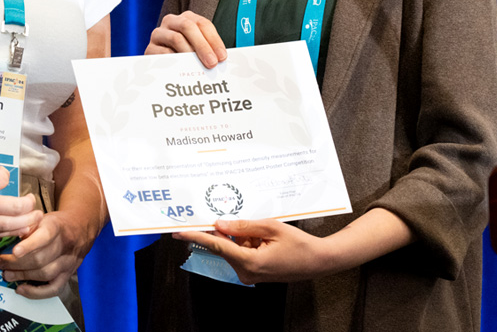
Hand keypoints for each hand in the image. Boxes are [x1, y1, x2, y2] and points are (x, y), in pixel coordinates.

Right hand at [0, 165, 41, 239]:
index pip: (3, 181)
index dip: (5, 176)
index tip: (4, 175)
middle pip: (12, 209)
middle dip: (27, 208)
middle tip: (35, 205)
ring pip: (3, 227)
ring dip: (21, 225)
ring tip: (32, 223)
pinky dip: (0, 235)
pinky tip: (9, 233)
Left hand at [0, 210, 92, 296]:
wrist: (79, 229)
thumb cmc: (55, 224)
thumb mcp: (42, 217)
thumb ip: (27, 224)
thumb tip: (8, 234)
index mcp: (57, 227)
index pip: (45, 236)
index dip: (29, 245)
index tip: (15, 251)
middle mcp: (65, 246)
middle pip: (41, 259)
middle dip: (17, 264)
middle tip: (1, 263)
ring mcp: (68, 263)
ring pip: (46, 274)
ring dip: (23, 276)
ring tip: (7, 274)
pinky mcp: (68, 275)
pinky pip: (54, 289)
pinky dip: (36, 292)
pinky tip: (21, 289)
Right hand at [146, 11, 227, 68]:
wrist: (162, 65)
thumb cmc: (187, 55)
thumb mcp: (198, 48)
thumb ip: (209, 50)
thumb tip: (220, 59)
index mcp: (186, 18)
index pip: (202, 23)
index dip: (214, 40)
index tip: (222, 57)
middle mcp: (171, 21)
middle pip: (188, 26)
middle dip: (202, 45)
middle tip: (212, 63)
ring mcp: (158, 33)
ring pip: (176, 38)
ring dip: (190, 53)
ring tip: (198, 67)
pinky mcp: (149, 48)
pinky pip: (163, 53)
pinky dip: (175, 60)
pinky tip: (182, 69)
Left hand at [174, 218, 335, 284]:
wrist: (318, 261)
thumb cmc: (299, 245)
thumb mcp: (270, 227)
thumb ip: (242, 226)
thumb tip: (219, 225)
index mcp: (249, 262)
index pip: (217, 246)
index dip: (197, 236)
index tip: (179, 232)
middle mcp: (246, 272)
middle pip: (225, 246)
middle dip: (232, 231)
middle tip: (246, 221)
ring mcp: (249, 275)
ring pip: (234, 248)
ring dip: (243, 237)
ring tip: (265, 232)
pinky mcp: (253, 273)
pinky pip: (242, 253)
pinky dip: (248, 243)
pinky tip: (264, 238)